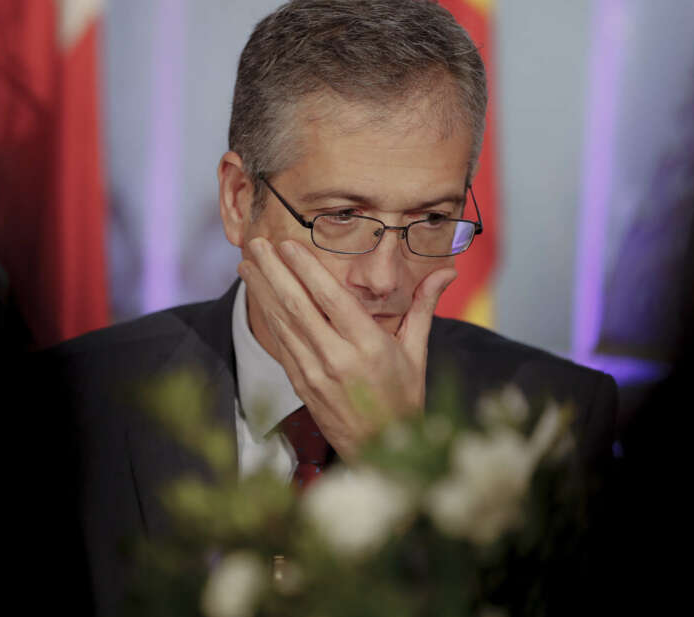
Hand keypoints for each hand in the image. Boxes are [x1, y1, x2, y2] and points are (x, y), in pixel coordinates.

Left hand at [237, 237, 456, 461]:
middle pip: (298, 307)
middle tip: (256, 243)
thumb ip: (424, 307)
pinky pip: (281, 345)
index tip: (288, 245)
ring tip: (246, 263)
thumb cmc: (404, 396)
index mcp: (369, 347)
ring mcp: (315, 374)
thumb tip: (447, 271)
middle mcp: (338, 359)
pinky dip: (266, 318)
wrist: (382, 449)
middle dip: (274, 272)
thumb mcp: (417, 352)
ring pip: (282, 324)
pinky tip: (257, 297)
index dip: (307, 271)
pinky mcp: (301, 385)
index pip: (332, 300)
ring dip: (262, 291)